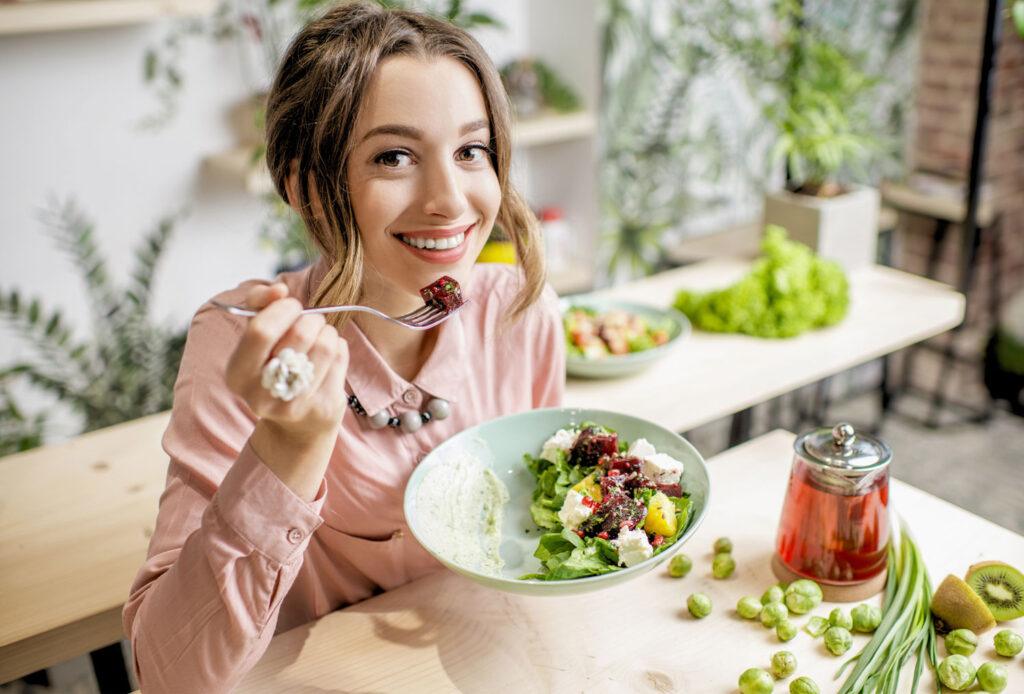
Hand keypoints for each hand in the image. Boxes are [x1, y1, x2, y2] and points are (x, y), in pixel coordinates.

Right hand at [224, 282, 348, 498]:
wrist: (296, 425)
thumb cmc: (274, 366)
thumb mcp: (256, 337)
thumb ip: (259, 304)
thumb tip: (278, 290)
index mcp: (237, 375)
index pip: (261, 331)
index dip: (282, 309)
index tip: (291, 305)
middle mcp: (262, 395)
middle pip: (300, 334)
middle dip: (311, 318)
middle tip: (310, 322)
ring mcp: (295, 404)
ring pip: (325, 344)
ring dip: (327, 331)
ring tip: (320, 337)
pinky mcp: (324, 406)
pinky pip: (340, 357)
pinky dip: (339, 347)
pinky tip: (328, 356)